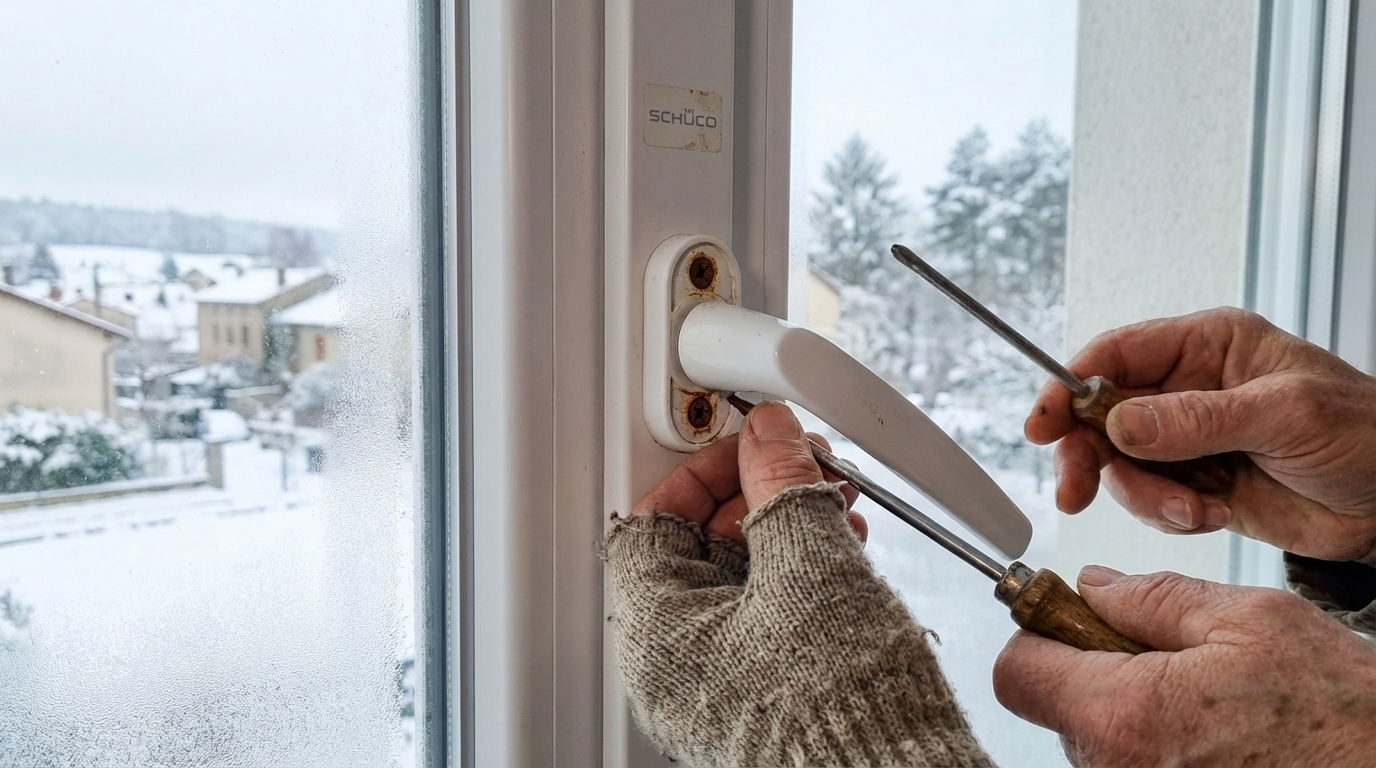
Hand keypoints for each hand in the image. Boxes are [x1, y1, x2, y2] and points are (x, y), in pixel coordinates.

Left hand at [604, 401, 991, 766]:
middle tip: (804, 463)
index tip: (750, 444)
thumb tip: (770, 437)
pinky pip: (769, 616)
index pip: (652, 522)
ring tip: (837, 500)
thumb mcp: (811, 567)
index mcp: (656, 635)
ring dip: (789, 528)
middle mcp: (675, 667)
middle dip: (759, 494)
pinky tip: (845, 547)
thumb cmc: (839, 707)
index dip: (704, 470)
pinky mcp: (765, 696)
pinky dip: (804, 574)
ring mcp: (719, 686)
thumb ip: (783, 485)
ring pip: (741, 580)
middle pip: (699, 547)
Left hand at [993, 567, 1375, 766]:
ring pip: (1090, 736)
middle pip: (1052, 704)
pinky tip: (1207, 729)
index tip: (1068, 614)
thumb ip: (1151, 598)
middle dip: (1089, 666)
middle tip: (1157, 651)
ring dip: (1125, 705)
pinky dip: (1151, 740)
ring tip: (1199, 695)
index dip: (1039, 632)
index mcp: (1125, 716)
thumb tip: (1092, 586)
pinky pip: (1125, 763)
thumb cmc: (1336, 710)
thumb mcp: (1247, 619)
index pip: (1016, 672)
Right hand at [1025, 307, 1375, 562]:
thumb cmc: (1366, 435)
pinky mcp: (1196, 483)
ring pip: (1121, 465)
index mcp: (1207, 346)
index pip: (1115, 354)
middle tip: (1076, 490)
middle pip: (1101, 414)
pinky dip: (1170, 516)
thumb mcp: (1284, 414)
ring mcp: (1189, 439)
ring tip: (1192, 510)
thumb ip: (1197, 419)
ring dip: (1144, 496)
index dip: (1068, 385)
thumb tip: (1121, 422)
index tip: (1043, 424)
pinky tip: (1211, 515)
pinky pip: (1151, 501)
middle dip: (1088, 455)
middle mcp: (1188, 388)